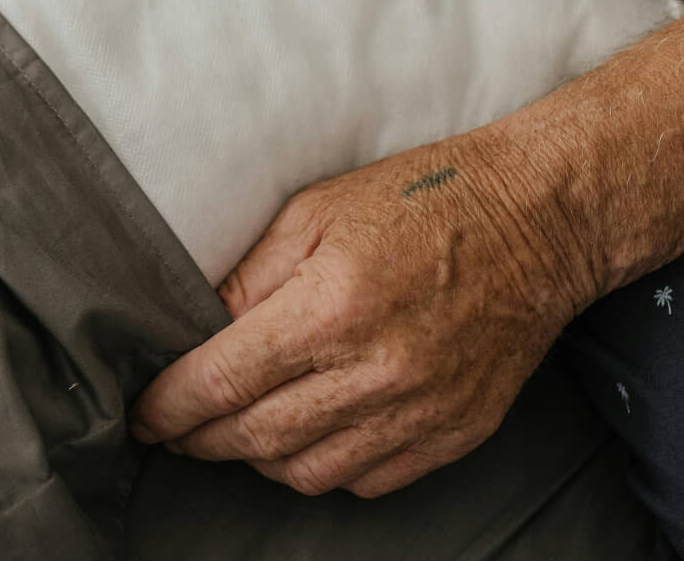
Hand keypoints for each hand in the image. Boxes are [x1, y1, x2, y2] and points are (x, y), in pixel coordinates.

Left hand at [130, 126, 597, 497]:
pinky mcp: (455, 432)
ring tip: (236, 431)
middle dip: (201, 439)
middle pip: (257, 436)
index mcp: (332, 306)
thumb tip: (193, 326)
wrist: (538, 221)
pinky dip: (323, 469)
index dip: (170, 407)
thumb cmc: (422, 201)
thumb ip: (248, 274)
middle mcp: (377, 370)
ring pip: (307, 472)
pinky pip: (366, 481)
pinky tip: (305, 437)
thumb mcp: (316, 210)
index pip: (224, 381)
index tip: (145, 416)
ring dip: (258, 458)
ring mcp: (421, 410)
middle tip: (175, 429)